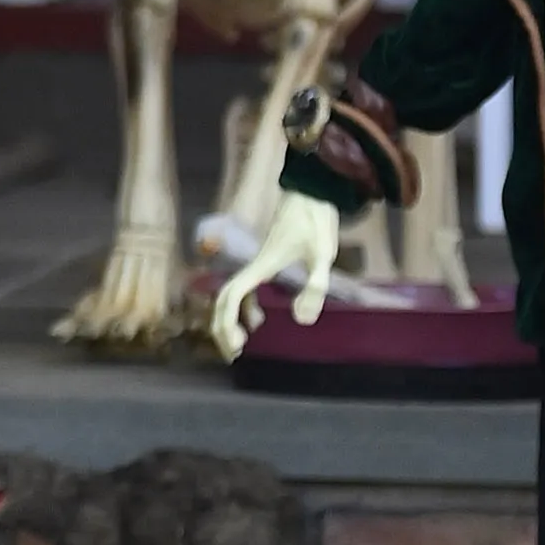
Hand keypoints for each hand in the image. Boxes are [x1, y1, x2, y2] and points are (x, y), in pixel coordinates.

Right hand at [210, 192, 345, 361]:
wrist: (312, 190)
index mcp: (262, 265)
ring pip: (231, 294)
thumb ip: (314, 288)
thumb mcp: (322, 255)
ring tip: (243, 342)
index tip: (238, 348)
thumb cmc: (316, 221)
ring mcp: (258, 263)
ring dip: (231, 319)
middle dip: (222, 327)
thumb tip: (302, 322)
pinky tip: (259, 319)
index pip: (231, 296)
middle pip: (224, 299)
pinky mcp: (267, 261)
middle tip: (235, 354)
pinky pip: (244, 288)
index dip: (226, 323)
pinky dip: (244, 308)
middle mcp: (254, 265)